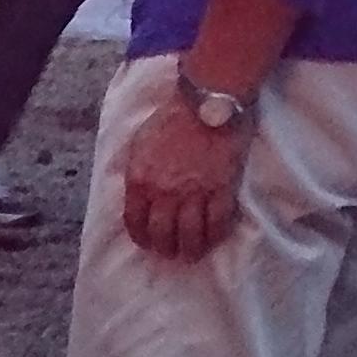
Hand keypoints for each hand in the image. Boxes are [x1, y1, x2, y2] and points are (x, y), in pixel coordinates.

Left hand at [118, 87, 244, 261]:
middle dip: (165, 248)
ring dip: (190, 249)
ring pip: (189, 234)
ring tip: (192, 254)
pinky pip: (217, 222)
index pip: (135, 221)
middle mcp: (163, 192)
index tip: (147, 244)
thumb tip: (137, 193)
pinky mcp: (221, 188)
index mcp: (139, 181)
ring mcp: (193, 192)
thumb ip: (137, 172)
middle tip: (172, 254)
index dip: (141, 238)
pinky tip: (214, 239)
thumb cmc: (172, 117)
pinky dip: (215, 235)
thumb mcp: (139, 145)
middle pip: (161, 233)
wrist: (207, 101)